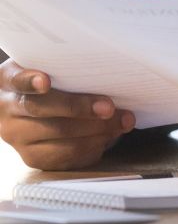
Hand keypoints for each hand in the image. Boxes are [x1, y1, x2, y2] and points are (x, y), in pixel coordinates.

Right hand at [0, 58, 134, 169]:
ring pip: (56, 138)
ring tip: (120, 123)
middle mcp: (8, 112)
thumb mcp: (44, 64)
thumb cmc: (45, 76)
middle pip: (42, 111)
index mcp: (8, 81)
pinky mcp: (31, 158)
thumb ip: (63, 64)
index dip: (31, 82)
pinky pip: (62, 159)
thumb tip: (106, 66)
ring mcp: (17, 139)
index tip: (46, 82)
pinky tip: (108, 139)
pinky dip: (89, 149)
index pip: (18, 80)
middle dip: (80, 109)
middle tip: (109, 108)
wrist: (22, 104)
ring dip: (94, 132)